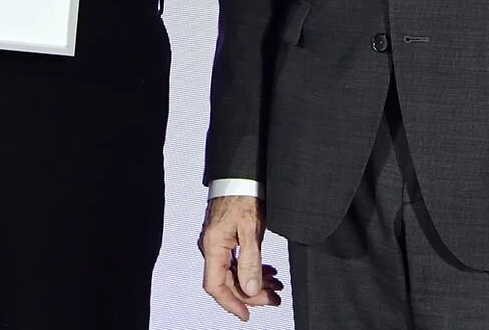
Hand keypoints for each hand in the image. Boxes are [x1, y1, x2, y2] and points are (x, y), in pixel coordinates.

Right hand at [199, 195, 281, 320]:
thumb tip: (250, 290)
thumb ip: (250, 261)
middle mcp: (211, 247)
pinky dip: (253, 268)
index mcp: (213, 246)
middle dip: (251, 293)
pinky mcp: (226, 237)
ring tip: (277, 286)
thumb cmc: (244, 195)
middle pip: (227, 281)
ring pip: (234, 272)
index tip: (247, 315)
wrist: (241, 173)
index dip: (231, 303)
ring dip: (255, 281)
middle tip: (275, 298)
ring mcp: (218, 242)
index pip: (215, 286)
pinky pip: (236, 260)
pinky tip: (268, 271)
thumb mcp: (251, 229)